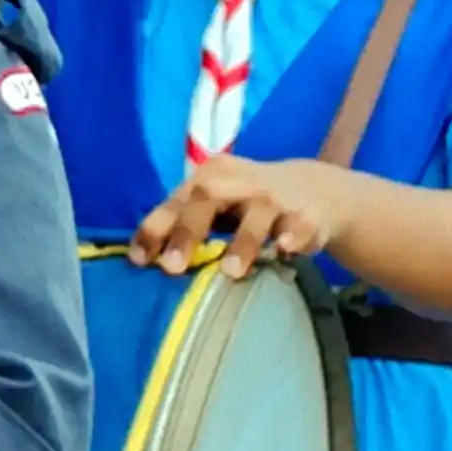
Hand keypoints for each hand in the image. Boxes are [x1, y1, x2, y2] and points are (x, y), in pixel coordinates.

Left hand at [132, 156, 358, 280]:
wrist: (312, 189)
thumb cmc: (246, 203)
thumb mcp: (213, 207)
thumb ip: (181, 226)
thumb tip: (140, 259)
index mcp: (210, 177)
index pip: (175, 201)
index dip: (155, 229)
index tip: (139, 261)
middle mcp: (239, 181)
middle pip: (208, 196)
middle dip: (188, 230)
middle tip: (173, 268)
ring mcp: (276, 196)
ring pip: (258, 212)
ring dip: (242, 243)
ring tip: (229, 272)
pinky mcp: (307, 214)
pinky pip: (300, 225)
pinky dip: (293, 236)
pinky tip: (286, 249)